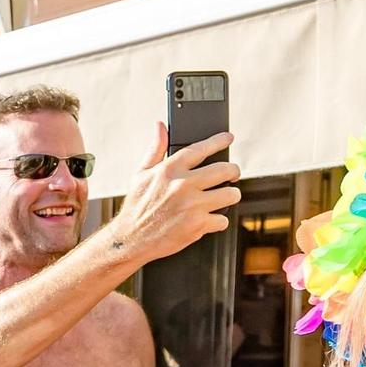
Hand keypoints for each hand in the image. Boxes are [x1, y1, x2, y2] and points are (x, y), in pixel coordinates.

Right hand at [106, 122, 243, 262]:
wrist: (132, 240)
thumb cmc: (136, 208)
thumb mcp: (141, 174)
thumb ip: (155, 149)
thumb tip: (160, 126)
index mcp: (170, 170)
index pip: (201, 149)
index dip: (219, 141)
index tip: (228, 138)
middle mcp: (183, 185)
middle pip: (225, 170)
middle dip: (233, 171)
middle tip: (233, 174)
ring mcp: (192, 206)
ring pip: (231, 194)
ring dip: (231, 195)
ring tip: (225, 196)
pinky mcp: (197, 225)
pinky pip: (223, 219)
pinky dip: (219, 220)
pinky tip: (210, 218)